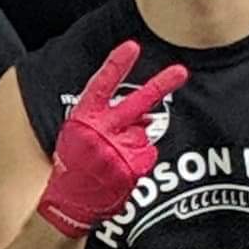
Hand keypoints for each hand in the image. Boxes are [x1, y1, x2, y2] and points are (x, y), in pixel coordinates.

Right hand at [36, 36, 188, 239]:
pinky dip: (140, 160)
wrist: (67, 202)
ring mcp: (115, 151)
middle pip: (136, 104)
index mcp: (82, 118)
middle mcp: (99, 132)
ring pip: (144, 134)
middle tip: (181, 71)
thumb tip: (150, 115)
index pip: (100, 85)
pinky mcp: (128, 170)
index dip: (116, 66)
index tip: (132, 46)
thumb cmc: (75, 164)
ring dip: (136, 143)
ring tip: (114, 158)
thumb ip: (109, 119)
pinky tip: (122, 170)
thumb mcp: (80, 134)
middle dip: (160, 86)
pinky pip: (148, 155)